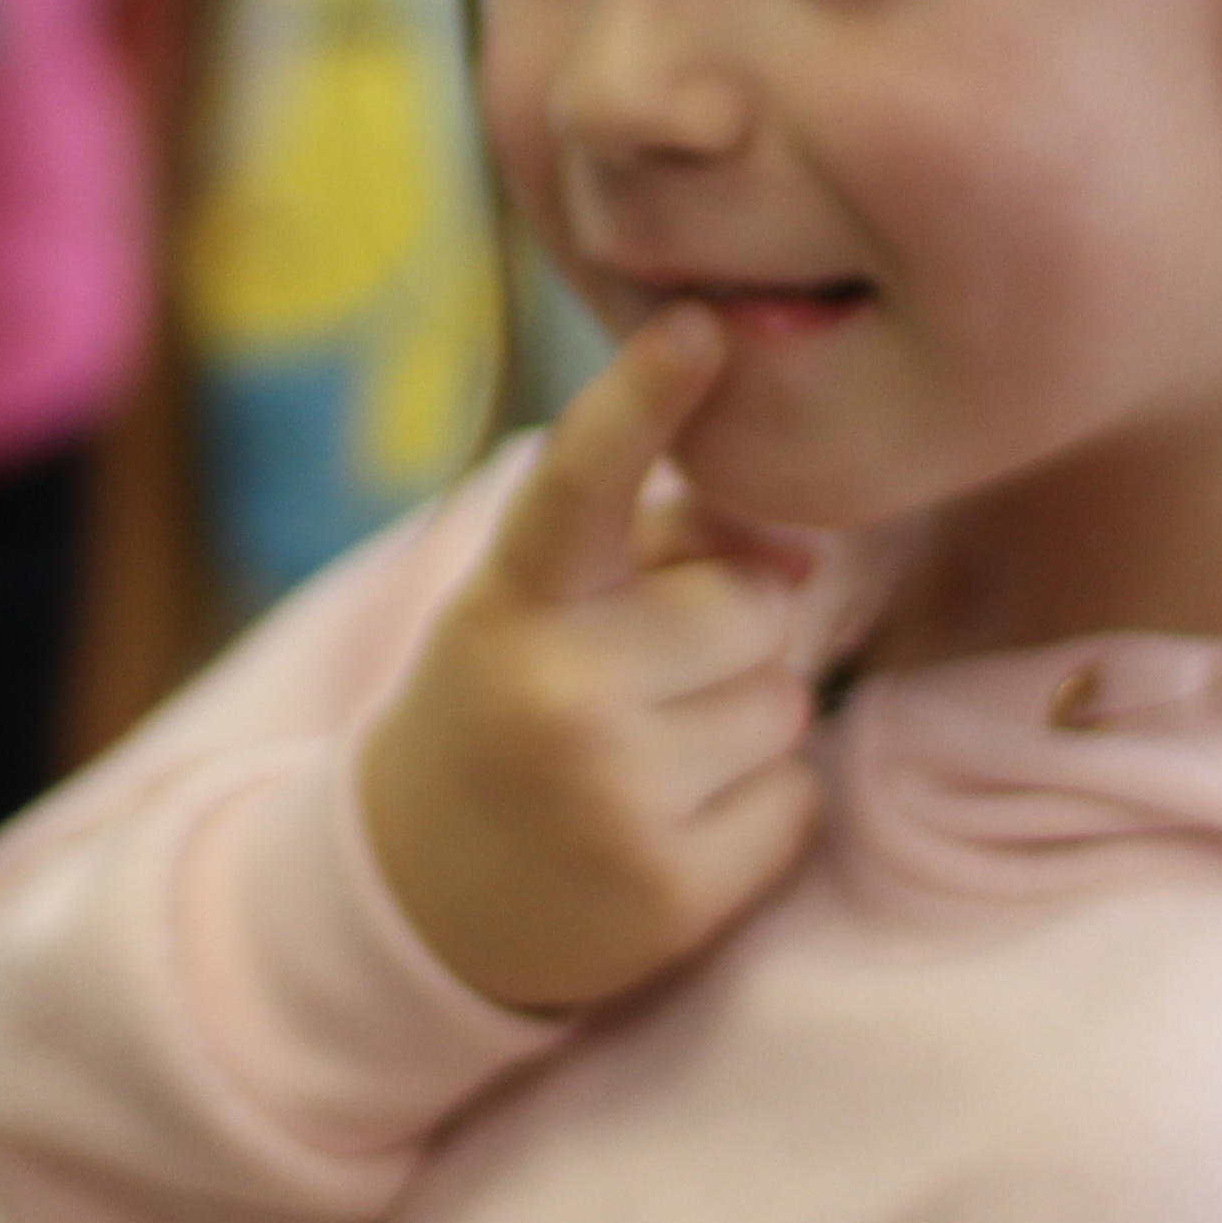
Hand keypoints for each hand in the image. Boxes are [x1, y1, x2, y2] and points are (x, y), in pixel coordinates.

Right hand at [358, 307, 827, 1014]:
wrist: (421, 895)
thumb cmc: (511, 701)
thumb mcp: (540, 606)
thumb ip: (657, 544)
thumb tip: (799, 553)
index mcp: (514, 599)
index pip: (582, 481)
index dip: (641, 398)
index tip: (700, 327)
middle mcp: (552, 693)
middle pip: (750, 603)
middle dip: (726, 629)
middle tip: (642, 679)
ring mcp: (611, 799)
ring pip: (783, 702)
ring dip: (744, 721)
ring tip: (648, 757)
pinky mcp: (671, 892)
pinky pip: (795, 799)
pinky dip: (757, 810)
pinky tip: (671, 826)